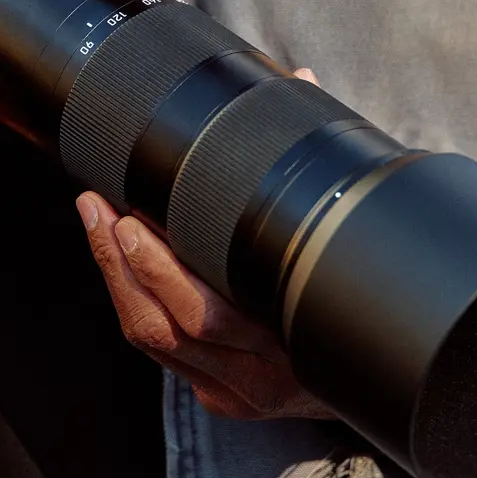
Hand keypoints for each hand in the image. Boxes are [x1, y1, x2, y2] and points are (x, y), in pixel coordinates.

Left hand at [78, 68, 334, 421]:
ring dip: (116, 276)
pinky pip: (157, 347)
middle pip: (171, 324)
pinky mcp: (216, 395)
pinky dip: (130, 296)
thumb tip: (297, 82)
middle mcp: (262, 377)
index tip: (135, 214)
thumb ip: (322, 164)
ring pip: (154, 337)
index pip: (212, 313)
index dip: (164, 269)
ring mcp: (234, 391)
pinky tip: (116, 255)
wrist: (380, 378)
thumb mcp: (344, 237)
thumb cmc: (355, 295)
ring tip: (96, 218)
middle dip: (126, 263)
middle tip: (101, 207)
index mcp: (297, 342)